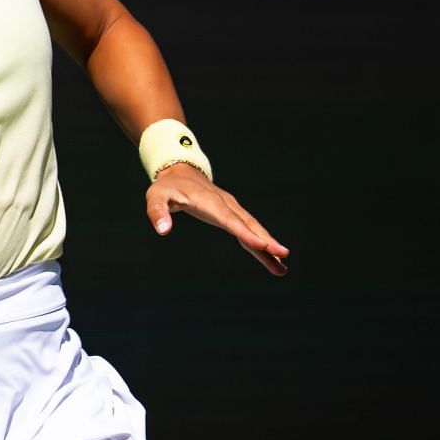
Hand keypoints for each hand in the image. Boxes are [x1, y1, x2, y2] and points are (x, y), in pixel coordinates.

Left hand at [145, 163, 288, 276]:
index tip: (261, 245)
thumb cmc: (167, 187)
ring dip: (268, 247)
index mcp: (208, 200)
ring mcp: (231, 209)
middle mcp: (225, 204)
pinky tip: (273, 261)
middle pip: (248, 224)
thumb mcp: (156, 197)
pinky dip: (260, 246)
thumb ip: (158, 213)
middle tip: (283, 254)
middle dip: (266, 240)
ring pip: (253, 229)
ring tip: (282, 267)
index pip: (229, 219)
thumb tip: (163, 231)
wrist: (180, 173)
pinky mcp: (232, 216)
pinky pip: (248, 231)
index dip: (245, 232)